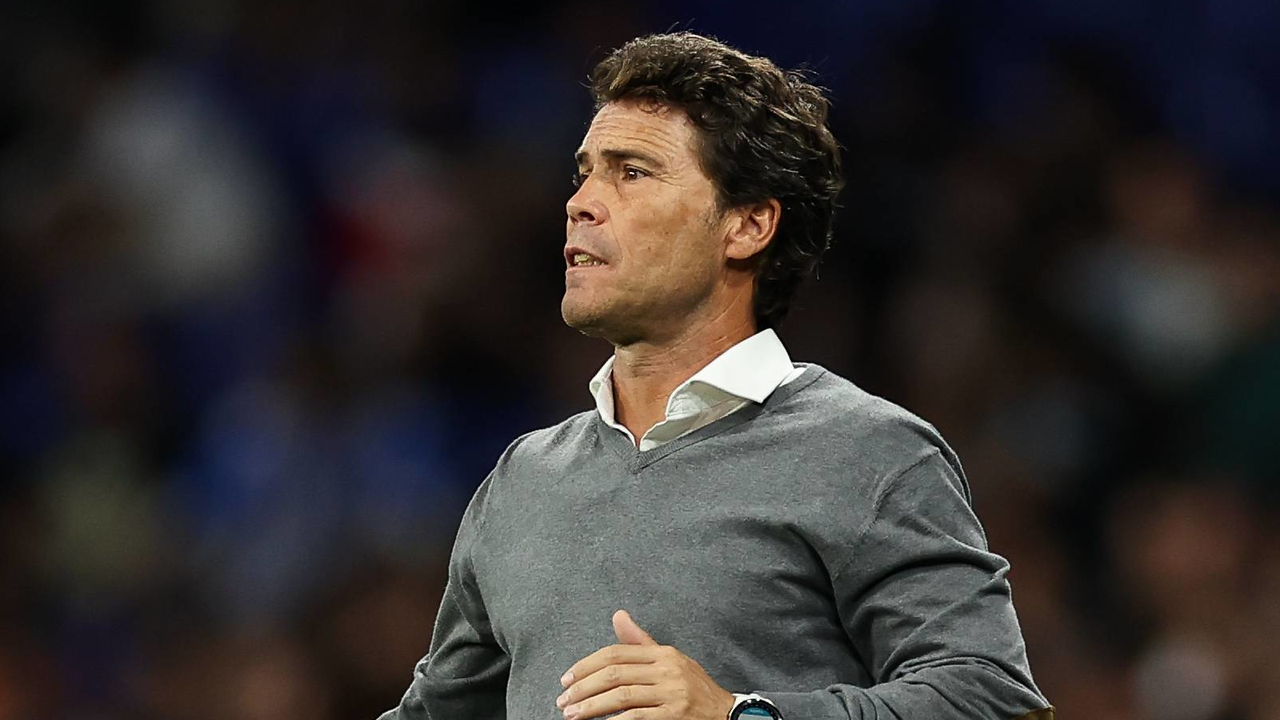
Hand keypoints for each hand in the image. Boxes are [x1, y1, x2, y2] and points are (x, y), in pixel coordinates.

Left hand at [556, 609, 734, 719]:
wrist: (726, 712)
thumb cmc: (692, 686)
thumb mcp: (669, 659)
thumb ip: (641, 641)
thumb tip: (618, 615)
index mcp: (662, 653)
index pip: (615, 653)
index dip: (586, 665)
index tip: (567, 679)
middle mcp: (667, 669)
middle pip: (614, 674)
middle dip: (583, 688)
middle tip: (563, 701)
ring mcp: (671, 693)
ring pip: (622, 696)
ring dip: (591, 707)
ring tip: (572, 715)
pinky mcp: (675, 716)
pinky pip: (638, 717)